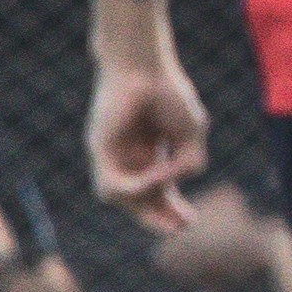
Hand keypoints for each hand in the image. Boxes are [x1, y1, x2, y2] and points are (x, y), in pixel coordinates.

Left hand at [89, 56, 208, 234]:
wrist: (144, 64)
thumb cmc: (168, 92)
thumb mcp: (192, 134)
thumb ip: (189, 163)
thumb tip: (173, 182)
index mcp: (150, 156)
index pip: (157, 193)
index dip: (172, 210)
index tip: (190, 220)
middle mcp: (129, 159)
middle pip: (138, 202)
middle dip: (158, 219)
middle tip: (181, 227)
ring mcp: (112, 156)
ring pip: (122, 198)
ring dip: (149, 202)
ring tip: (169, 193)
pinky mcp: (99, 149)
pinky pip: (113, 185)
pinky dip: (139, 187)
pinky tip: (157, 177)